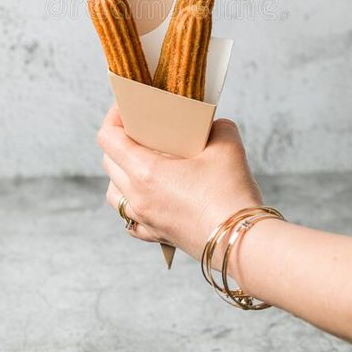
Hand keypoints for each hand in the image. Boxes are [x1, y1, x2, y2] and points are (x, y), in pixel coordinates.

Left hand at [98, 106, 261, 262]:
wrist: (243, 243)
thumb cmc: (231, 194)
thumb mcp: (227, 145)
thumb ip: (216, 126)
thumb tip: (212, 125)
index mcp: (146, 171)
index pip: (108, 138)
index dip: (113, 117)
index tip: (128, 108)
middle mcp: (138, 197)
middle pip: (108, 162)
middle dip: (119, 141)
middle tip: (141, 131)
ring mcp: (145, 219)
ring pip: (113, 193)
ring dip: (120, 174)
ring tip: (141, 163)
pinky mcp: (157, 236)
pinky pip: (129, 219)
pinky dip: (131, 204)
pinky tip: (148, 196)